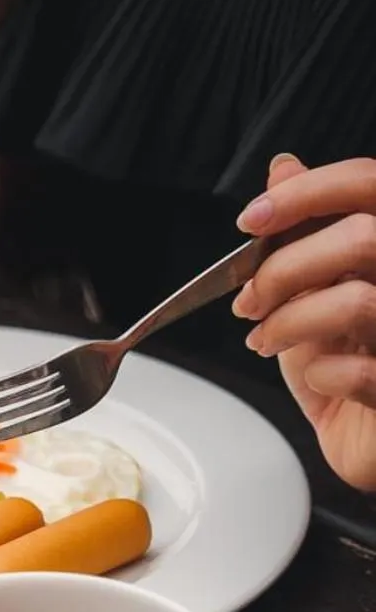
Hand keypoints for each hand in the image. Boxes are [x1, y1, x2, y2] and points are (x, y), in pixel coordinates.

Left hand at [234, 152, 375, 490]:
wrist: (369, 443)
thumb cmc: (350, 366)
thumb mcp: (317, 290)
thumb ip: (307, 229)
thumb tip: (284, 167)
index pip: (369, 183)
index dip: (307, 193)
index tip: (250, 221)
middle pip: (363, 237)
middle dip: (285, 268)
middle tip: (248, 300)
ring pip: (358, 301)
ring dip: (290, 323)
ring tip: (266, 341)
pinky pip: (361, 371)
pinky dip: (321, 375)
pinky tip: (318, 380)